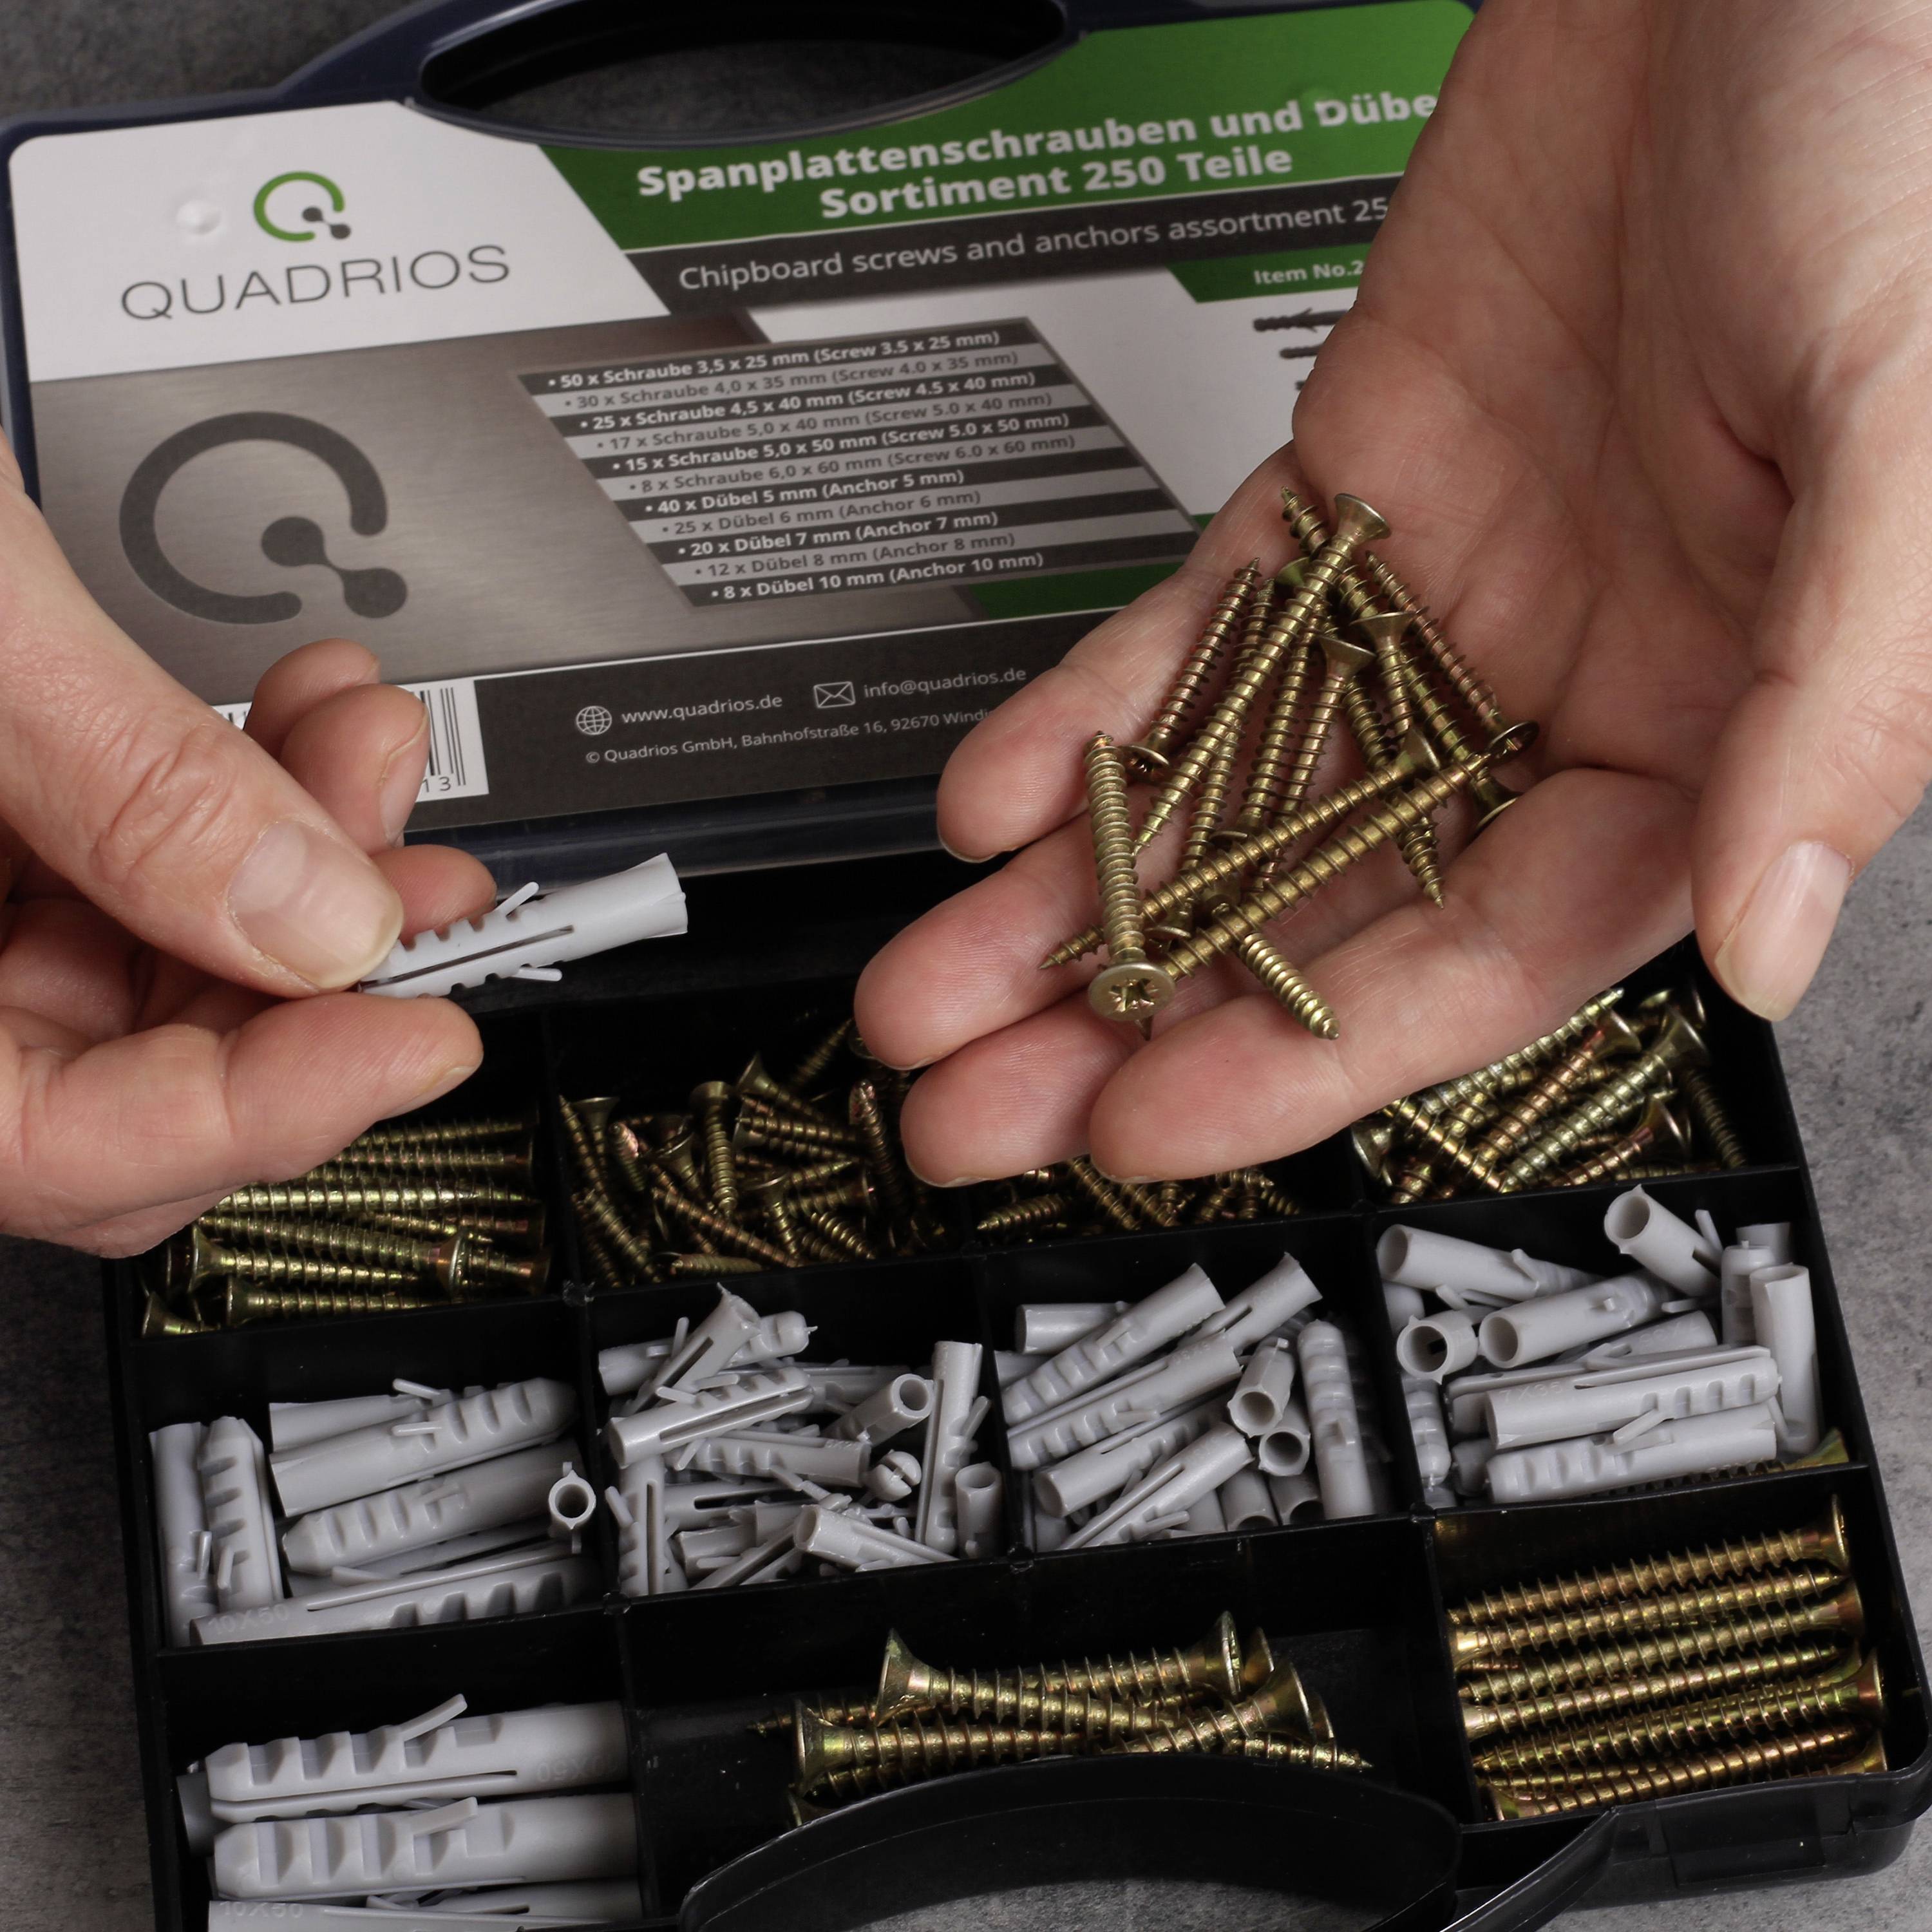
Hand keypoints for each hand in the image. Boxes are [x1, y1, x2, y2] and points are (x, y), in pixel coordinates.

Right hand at [0, 436, 492, 1253]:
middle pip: (120, 1068)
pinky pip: (109, 873)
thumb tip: (320, 922)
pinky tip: (297, 728)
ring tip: (363, 754)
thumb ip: (135, 785)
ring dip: (295, 870)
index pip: (51, 1144)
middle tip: (421, 881)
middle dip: (309, 967)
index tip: (417, 1036)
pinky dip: (223, 807)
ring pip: (141, 968)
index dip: (260, 1112)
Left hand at [857, 0, 1931, 1184]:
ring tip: (934, 1000)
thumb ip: (1836, 709)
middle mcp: (1561, 692)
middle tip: (980, 1114)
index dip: (1308, 1058)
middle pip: (1317, 909)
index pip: (1482, 956)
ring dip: (1076, 901)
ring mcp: (1441, 598)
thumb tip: (1770, 941)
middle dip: (1138, 1021)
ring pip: (1232, 792)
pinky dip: (1095, 717)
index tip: (1153, 1129)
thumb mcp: (1913, 435)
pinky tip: (997, 801)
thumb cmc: (1892, 143)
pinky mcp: (1350, 492)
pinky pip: (1202, 634)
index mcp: (1712, 727)